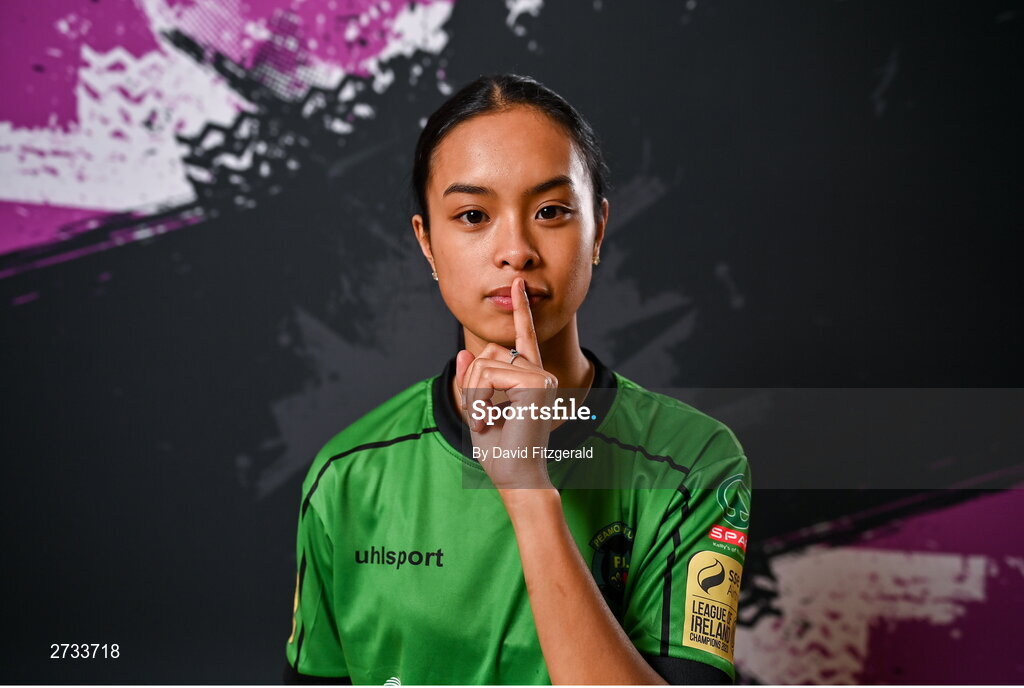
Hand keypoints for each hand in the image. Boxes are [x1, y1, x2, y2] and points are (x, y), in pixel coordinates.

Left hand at [455, 277, 558, 489]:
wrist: (516, 476)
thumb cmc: (500, 451)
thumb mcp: (475, 411)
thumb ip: (470, 382)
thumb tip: (463, 352)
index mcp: (529, 378)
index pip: (523, 337)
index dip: (520, 310)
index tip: (516, 285)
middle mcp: (539, 373)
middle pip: (488, 353)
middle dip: (471, 384)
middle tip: (479, 418)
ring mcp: (541, 375)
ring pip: (485, 364)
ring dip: (473, 396)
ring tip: (484, 423)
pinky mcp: (537, 382)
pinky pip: (488, 375)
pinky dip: (478, 400)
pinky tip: (488, 421)